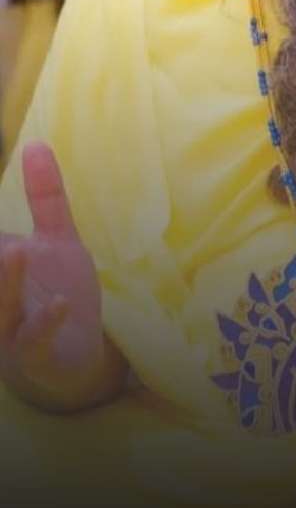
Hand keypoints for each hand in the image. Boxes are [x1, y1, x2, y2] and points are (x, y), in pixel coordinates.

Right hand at [0, 142, 125, 410]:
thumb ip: (45, 198)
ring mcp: (9, 333)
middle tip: (5, 242)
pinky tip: (59, 304)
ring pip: (0, 309)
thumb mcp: (57, 242)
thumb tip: (35, 144)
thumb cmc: (57, 294)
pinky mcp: (36, 357)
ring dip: (6, 282)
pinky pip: (34, 342)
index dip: (0, 243)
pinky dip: (44, 324)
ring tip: (16, 251)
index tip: (9, 237)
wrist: (76, 362)